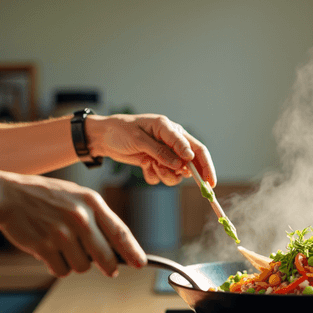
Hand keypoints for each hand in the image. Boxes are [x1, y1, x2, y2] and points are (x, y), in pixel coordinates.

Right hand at [0, 171, 146, 277]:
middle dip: (109, 267)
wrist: (6, 195)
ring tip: (63, 246)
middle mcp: (80, 217)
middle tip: (110, 270)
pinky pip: (61, 270)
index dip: (133, 251)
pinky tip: (49, 250)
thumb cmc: (45, 197)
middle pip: (105, 257)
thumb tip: (117, 247)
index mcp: (91, 201)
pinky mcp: (44, 246)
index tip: (140, 263)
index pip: (120, 232)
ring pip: (83, 267)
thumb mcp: (76, 196)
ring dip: (75, 263)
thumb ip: (97, 217)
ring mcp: (61, 232)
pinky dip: (57, 266)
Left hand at [86, 113, 216, 187]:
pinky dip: (154, 176)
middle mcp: (172, 143)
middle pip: (192, 163)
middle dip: (187, 174)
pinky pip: (162, 177)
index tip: (209, 182)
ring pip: (177, 174)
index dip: (206, 166)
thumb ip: (161, 151)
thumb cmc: (120, 130)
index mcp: (172, 130)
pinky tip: (144, 166)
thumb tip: (182, 164)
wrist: (103, 137)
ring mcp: (164, 155)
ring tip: (151, 166)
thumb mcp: (140, 139)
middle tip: (183, 180)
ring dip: (166, 175)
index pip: (196, 149)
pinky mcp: (155, 164)